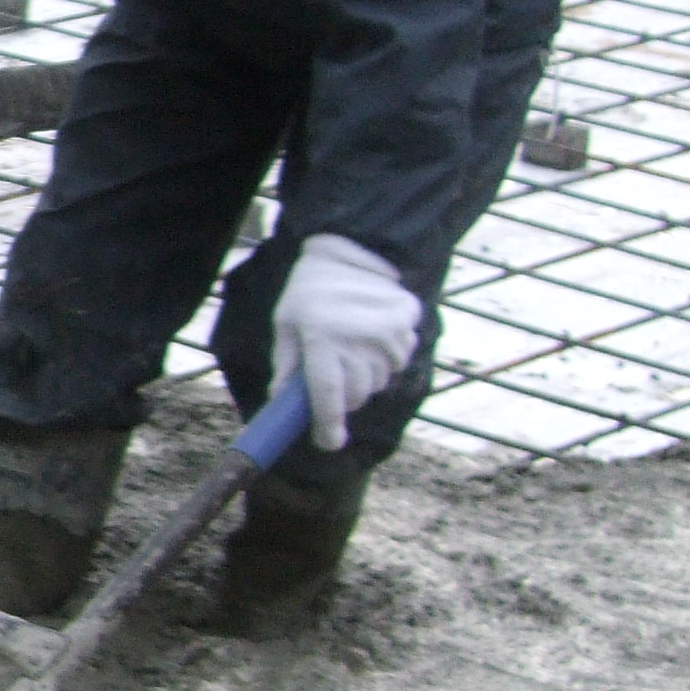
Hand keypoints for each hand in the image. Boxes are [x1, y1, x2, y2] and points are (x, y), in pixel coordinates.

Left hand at [272, 234, 418, 452]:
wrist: (347, 247)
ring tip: (351, 345)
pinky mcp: (408, 319)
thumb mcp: (287, 325)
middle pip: (358, 393)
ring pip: (381, 378)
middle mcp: (358, 337)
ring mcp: (388, 329)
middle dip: (344, 395)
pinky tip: (371, 333)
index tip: (329, 443)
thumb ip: (287, 366)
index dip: (329, 425)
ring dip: (366, 373)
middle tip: (335, 375)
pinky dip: (386, 354)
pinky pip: (399, 356)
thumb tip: (281, 404)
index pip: (329, 395)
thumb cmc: (307, 291)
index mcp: (321, 338)